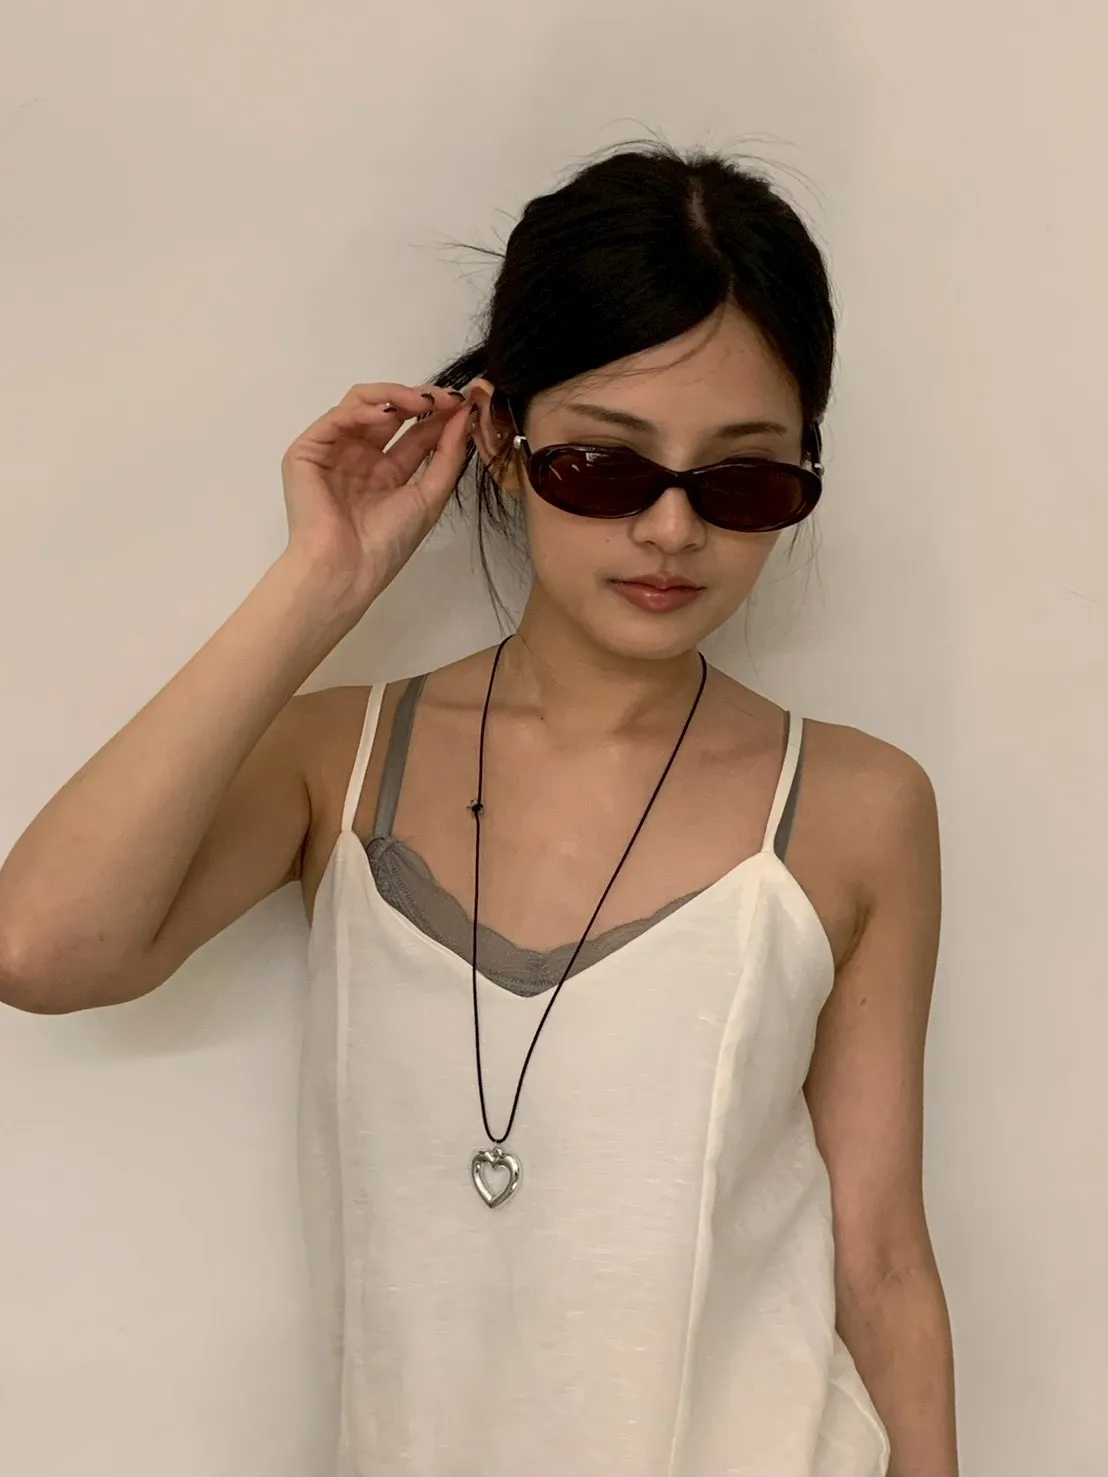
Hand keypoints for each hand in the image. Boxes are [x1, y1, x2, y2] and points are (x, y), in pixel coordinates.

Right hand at [279, 382, 475, 614]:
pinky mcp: (307, 452)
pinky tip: (386, 414)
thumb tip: (465, 415)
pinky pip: (335, 418)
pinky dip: (361, 410)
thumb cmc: (386, 543)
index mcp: (386, 473)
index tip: (465, 404)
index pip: (415, 433)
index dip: (440, 416)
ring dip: (394, 397)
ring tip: (422, 401)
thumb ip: (448, 455)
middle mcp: (359, 458)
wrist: (346, 570)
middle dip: (420, 400)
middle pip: (389, 412)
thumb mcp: (429, 497)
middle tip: (447, 398)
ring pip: (361, 405)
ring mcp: (333, 452)